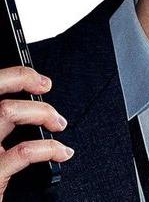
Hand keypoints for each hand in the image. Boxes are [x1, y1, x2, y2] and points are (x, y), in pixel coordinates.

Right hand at [0, 66, 73, 198]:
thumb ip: (3, 125)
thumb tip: (30, 107)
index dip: (17, 76)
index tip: (40, 80)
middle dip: (25, 80)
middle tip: (46, 86)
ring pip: (9, 111)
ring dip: (42, 113)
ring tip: (58, 123)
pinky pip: (25, 151)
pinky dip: (51, 148)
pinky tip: (62, 152)